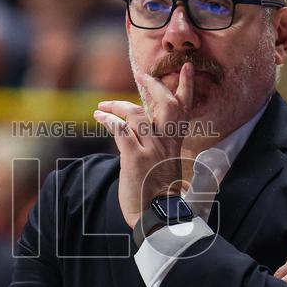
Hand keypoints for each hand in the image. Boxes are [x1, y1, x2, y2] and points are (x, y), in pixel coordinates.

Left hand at [93, 63, 195, 227]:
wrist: (156, 218)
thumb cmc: (158, 196)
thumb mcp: (163, 167)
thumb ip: (157, 147)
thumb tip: (142, 133)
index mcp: (175, 144)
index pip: (184, 109)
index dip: (186, 86)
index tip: (187, 68)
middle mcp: (166, 143)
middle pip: (165, 104)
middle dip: (154, 86)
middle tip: (143, 75)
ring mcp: (151, 150)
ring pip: (136, 115)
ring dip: (117, 107)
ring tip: (103, 106)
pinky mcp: (135, 159)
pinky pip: (121, 131)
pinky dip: (109, 121)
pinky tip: (99, 118)